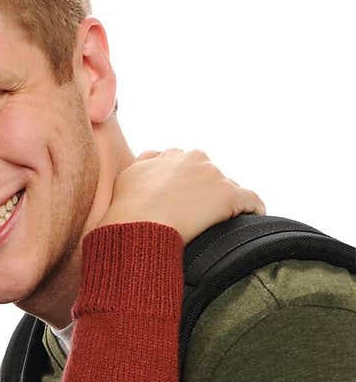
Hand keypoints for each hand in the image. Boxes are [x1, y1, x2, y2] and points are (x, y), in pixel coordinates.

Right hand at [99, 149, 265, 243]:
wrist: (136, 226)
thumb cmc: (127, 209)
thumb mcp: (128, 176)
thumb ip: (144, 163)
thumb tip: (152, 160)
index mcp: (173, 155)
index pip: (189, 166)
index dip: (188, 184)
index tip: (185, 200)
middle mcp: (195, 159)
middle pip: (209, 175)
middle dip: (207, 191)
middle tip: (199, 215)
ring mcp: (213, 177)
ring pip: (228, 188)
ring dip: (226, 203)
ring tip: (223, 222)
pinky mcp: (229, 197)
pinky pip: (251, 200)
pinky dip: (253, 208)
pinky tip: (254, 217)